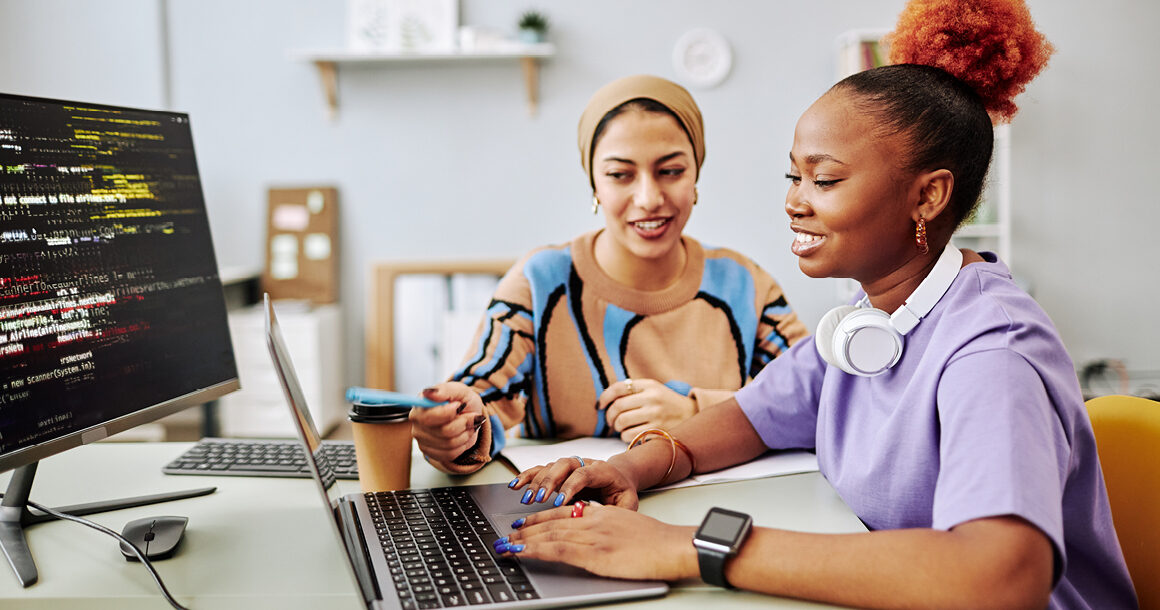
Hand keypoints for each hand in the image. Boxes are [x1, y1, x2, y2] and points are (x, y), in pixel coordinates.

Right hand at [409, 381, 485, 464]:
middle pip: (443, 432)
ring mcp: (422, 439)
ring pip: (450, 444)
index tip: (460, 406)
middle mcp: (417, 422)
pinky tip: (462, 435)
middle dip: (463, 424)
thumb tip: (429, 393)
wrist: (468, 415)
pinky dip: (462, 445)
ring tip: (466, 425)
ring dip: (465, 434)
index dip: (448, 413)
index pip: (429, 417)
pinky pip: (450, 454)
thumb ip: (445, 390)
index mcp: (421, 405)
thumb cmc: (462, 401)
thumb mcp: (459, 390)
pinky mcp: (429, 452)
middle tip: (470, 416)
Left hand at [498, 503, 697, 581]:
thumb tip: (597, 537)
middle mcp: (593, 520)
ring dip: (523, 539)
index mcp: (602, 514)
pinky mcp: (594, 553)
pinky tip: (520, 552)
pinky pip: (556, 549)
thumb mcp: (629, 527)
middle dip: (526, 528)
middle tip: (507, 533)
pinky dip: (534, 550)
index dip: (541, 518)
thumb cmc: (658, 542)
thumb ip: (609, 527)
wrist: (673, 546)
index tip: (525, 523)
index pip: (564, 513)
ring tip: (505, 544)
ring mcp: (592, 535)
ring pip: (549, 534)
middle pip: (552, 521)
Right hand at [508, 456, 639, 508]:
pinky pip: (540, 470)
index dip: (570, 486)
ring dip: (536, 482)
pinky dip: (527, 477)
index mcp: (602, 470)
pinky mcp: (559, 472)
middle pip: (563, 466)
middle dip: (549, 482)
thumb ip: (617, 510)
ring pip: (550, 467)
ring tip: (526, 499)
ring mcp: (570, 466)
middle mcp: (584, 463)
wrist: (621, 477)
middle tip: (538, 499)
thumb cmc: (623, 493)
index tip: (559, 502)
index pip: (584, 474)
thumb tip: (598, 516)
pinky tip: (515, 485)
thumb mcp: (628, 503)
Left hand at [598, 378, 696, 442]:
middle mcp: (652, 398)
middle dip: (609, 416)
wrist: (692, 415)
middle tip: (610, 421)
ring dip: (617, 427)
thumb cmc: (665, 403)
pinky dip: (625, 437)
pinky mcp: (658, 431)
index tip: (600, 405)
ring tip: (621, 428)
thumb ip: (632, 391)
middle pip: (618, 407)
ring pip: (622, 422)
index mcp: (649, 385)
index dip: (605, 397)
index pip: (619, 387)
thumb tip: (604, 400)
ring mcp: (656, 415)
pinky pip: (630, 436)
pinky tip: (630, 434)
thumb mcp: (653, 389)